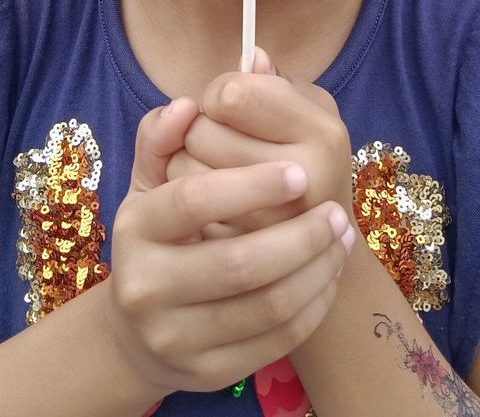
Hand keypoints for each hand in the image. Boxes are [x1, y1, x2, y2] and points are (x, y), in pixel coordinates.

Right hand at [106, 95, 353, 397]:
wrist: (138, 333)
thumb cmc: (158, 238)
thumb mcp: (149, 185)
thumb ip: (162, 138)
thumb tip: (186, 106)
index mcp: (136, 228)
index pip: (193, 201)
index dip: (250, 185)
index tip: (299, 172)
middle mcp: (147, 286)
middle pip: (239, 263)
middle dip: (300, 235)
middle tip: (338, 212)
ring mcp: (175, 337)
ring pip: (266, 306)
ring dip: (317, 270)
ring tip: (343, 238)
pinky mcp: (207, 373)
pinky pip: (276, 341)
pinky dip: (313, 307)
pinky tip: (329, 275)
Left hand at [166, 47, 356, 242]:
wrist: (315, 249)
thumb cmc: (298, 160)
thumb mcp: (293, 112)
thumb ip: (263, 83)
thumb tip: (253, 57)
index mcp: (323, 131)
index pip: (232, 93)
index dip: (218, 94)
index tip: (226, 105)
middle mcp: (307, 178)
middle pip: (201, 132)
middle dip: (198, 131)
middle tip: (218, 141)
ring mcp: (277, 225)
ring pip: (184, 173)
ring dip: (185, 167)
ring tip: (214, 172)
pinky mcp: (245, 257)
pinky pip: (186, 218)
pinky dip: (189, 211)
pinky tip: (213, 211)